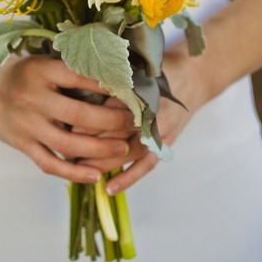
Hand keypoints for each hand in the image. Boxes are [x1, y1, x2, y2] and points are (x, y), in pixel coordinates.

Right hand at [0, 55, 136, 183]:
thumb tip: (118, 76)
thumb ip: (73, 69)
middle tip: (135, 123)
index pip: (81, 77)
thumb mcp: (44, 62)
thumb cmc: (24, 75)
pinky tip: (95, 175)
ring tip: (123, 150)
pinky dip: (73, 172)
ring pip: (66, 143)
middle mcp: (32, 98)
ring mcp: (26, 124)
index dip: (109, 85)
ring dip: (98, 149)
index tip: (133, 92)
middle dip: (111, 120)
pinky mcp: (22, 145)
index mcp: (41, 71)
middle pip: (78, 113)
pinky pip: (49, 163)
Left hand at [81, 47, 212, 194]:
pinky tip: (110, 189)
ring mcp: (160, 132)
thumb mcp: (140, 73)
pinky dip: (128, 178)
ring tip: (80, 169)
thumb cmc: (162, 71)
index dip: (93, 121)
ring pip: (128, 153)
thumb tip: (88, 99)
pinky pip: (146, 166)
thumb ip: (118, 86)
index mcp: (146, 95)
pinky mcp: (164, 144)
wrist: (193, 78)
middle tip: (68, 152)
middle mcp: (154, 116)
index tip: (71, 128)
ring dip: (104, 163)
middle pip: (119, 135)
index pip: (116, 112)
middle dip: (92, 144)